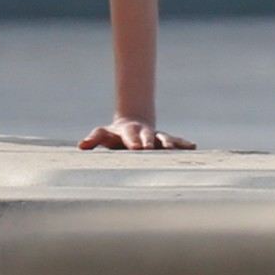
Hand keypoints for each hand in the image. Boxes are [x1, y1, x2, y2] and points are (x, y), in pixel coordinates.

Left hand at [78, 117, 195, 150]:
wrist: (131, 125)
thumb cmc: (114, 135)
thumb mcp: (103, 135)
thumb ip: (94, 139)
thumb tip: (81, 146)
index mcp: (127, 131)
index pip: (129, 135)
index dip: (133, 140)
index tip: (136, 148)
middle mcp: (143, 132)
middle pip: (147, 134)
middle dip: (150, 140)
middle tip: (151, 147)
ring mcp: (155, 135)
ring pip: (163, 137)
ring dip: (168, 142)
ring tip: (173, 149)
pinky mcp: (164, 139)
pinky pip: (175, 140)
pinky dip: (184, 143)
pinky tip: (193, 146)